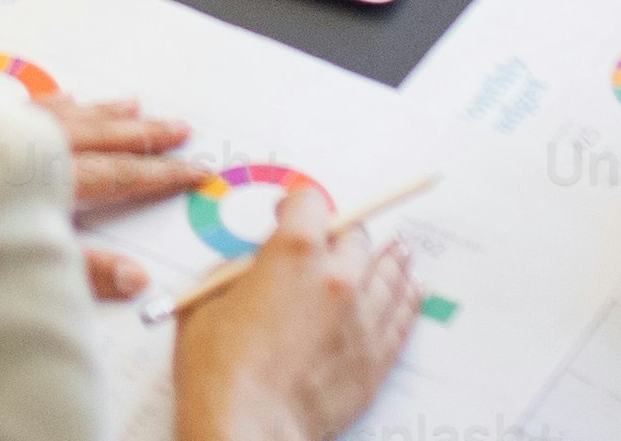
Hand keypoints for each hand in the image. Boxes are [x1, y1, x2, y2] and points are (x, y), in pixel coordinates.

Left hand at [36, 90, 198, 299]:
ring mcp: (5, 131)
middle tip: (180, 126)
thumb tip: (138, 279)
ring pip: (68, 116)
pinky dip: (55, 103)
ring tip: (134, 103)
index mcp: (52, 180)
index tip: (197, 171)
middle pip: (100, 136)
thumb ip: (84, 273)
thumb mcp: (23, 269)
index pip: (120, 175)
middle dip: (144, 133)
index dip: (161, 175)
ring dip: (104, 112)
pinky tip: (66, 97)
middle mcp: (33, 147)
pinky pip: (31, 107)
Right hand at [169, 192, 422, 440]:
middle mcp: (338, 277)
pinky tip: (412, 290)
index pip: (310, 203)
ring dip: (389, 259)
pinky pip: (402, 318)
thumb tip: (252, 266)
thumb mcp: (207, 300)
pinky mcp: (375, 358)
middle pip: (355, 237)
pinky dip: (408, 300)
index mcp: (295, 252)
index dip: (296, 205)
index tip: (289, 213)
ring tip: (399, 251)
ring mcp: (363, 319)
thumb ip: (236, 271)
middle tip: (333, 242)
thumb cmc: (219, 370)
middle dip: (341, 235)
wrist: (247, 428)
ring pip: (389, 274)